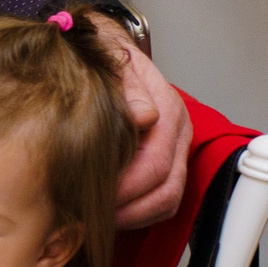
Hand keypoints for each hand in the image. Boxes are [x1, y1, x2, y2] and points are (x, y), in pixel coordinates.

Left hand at [92, 17, 191, 227]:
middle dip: (128, 210)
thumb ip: (125, 88)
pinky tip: (109, 211)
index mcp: (168, 111)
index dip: (126, 189)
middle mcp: (177, 133)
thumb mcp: (109, 62)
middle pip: (167, 190)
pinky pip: (162, 197)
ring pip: (168, 200)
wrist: (106, 46)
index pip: (156, 165)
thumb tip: (143, 116)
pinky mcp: (165, 157)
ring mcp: (174, 147)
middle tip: (90, 220)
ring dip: (134, 216)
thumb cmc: (104, 56)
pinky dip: (137, 211)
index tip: (92, 199)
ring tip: (97, 220)